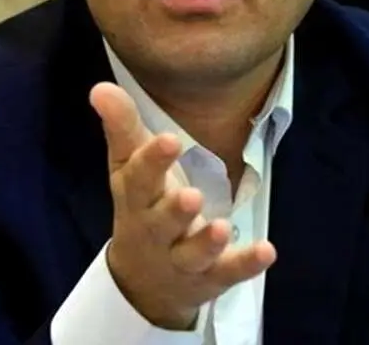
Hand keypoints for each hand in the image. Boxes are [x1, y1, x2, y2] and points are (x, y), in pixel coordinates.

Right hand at [89, 82, 275, 329]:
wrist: (142, 281)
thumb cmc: (141, 207)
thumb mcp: (128, 168)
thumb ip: (122, 127)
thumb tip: (101, 87)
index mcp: (135, 198)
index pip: (140, 179)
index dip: (153, 161)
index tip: (170, 140)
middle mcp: (155, 231)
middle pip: (162, 222)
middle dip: (175, 210)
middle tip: (192, 196)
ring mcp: (182, 258)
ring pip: (192, 253)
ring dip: (206, 242)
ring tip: (222, 227)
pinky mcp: (210, 278)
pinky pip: (228, 273)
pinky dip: (246, 264)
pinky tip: (267, 251)